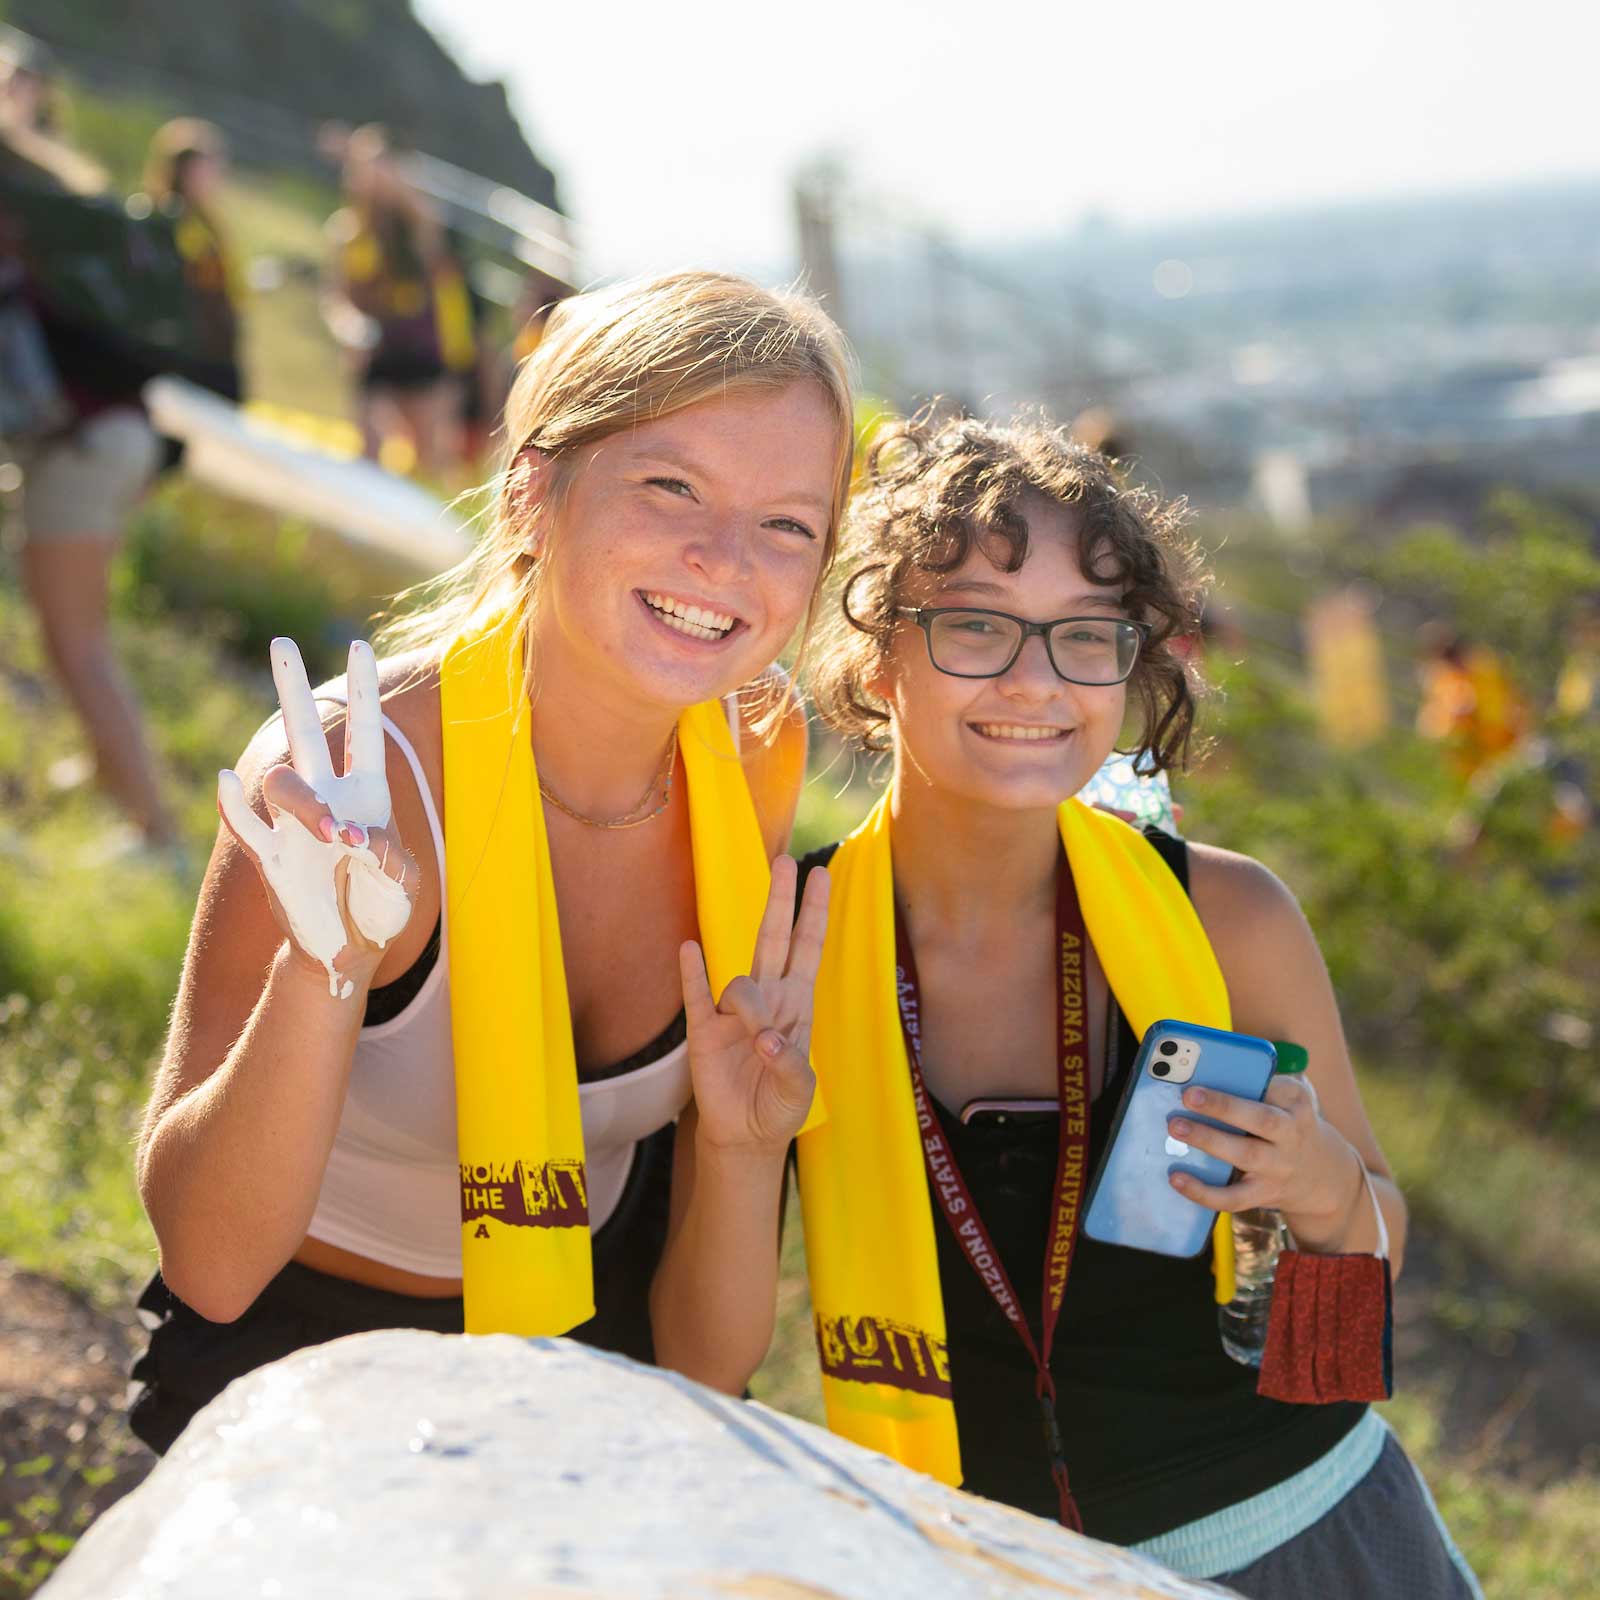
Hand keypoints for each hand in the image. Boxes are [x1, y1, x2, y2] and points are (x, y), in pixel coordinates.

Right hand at [218, 638, 418, 998]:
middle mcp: (327, 798)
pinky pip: (244, 823)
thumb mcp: (403, 884)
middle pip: (306, 732)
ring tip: (340, 838)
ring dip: (308, 804)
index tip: (358, 644)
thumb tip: (353, 837)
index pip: (364, 732)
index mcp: (368, 795)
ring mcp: (294, 825)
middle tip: (280, 642)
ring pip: (283, 782)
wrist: (347, 949)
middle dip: (293, 689)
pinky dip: (233, 804)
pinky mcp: (270, 857)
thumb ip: (387, 859)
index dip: (362, 690)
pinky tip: (226, 780)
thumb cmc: (384, 908)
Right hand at [679, 856, 827, 1155]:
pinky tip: (689, 950)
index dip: (814, 913)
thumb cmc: (779, 1107)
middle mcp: (766, 999)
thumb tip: (765, 1038)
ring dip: (751, 1005)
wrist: (745, 1137)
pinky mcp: (703, 1031)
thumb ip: (791, 1065)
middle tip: (788, 861)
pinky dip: (693, 974)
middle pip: (773, 938)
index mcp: (796, 1005)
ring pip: (742, 981)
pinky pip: (696, 996)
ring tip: (755, 1039)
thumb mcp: (800, 1091)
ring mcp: (732, 1013)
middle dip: (781, 901)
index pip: (807, 948)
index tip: (821, 875)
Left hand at [1165, 1076, 1364, 1238]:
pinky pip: (1233, 1197)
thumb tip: (1200, 1075)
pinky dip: (1203, 1191)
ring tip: (1177, 1127)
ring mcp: (1278, 1166)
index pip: (1276, 1087)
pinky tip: (1176, 1178)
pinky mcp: (1264, 1193)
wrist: (1321, 1172)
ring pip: (1246, 1155)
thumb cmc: (1285, 1123)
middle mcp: (1291, 1134)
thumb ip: (1253, 1085)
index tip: (1219, 1065)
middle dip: (1224, 1106)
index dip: (1251, 1078)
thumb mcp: (1283, 1099)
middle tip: (1188, 1095)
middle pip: (1261, 1120)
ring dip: (1209, 1141)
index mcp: (1294, 1103)